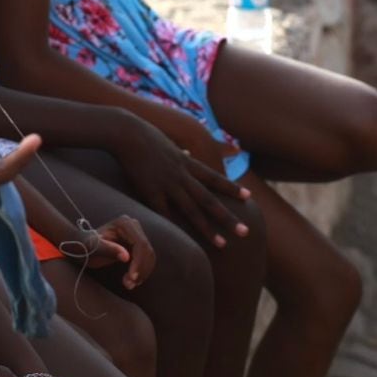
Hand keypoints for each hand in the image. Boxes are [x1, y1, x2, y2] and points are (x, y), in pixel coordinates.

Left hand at [75, 215, 154, 290]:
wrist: (83, 245)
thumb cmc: (86, 246)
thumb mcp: (95, 249)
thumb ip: (109, 250)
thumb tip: (127, 256)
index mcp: (124, 223)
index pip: (140, 244)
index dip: (139, 262)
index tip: (132, 277)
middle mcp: (133, 225)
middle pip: (147, 250)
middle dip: (141, 269)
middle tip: (130, 285)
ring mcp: (136, 233)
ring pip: (149, 256)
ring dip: (142, 272)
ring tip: (129, 284)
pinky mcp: (136, 243)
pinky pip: (146, 258)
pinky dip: (141, 271)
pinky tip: (131, 280)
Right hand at [114, 115, 251, 248]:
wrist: (127, 132)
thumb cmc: (144, 134)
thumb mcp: (168, 142)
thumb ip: (180, 152)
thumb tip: (188, 152)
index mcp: (187, 162)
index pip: (214, 177)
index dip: (231, 187)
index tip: (249, 196)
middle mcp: (182, 174)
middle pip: (209, 199)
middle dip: (228, 216)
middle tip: (245, 231)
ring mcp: (168, 184)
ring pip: (192, 210)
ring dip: (208, 229)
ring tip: (222, 244)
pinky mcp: (151, 191)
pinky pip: (165, 213)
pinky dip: (175, 227)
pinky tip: (184, 241)